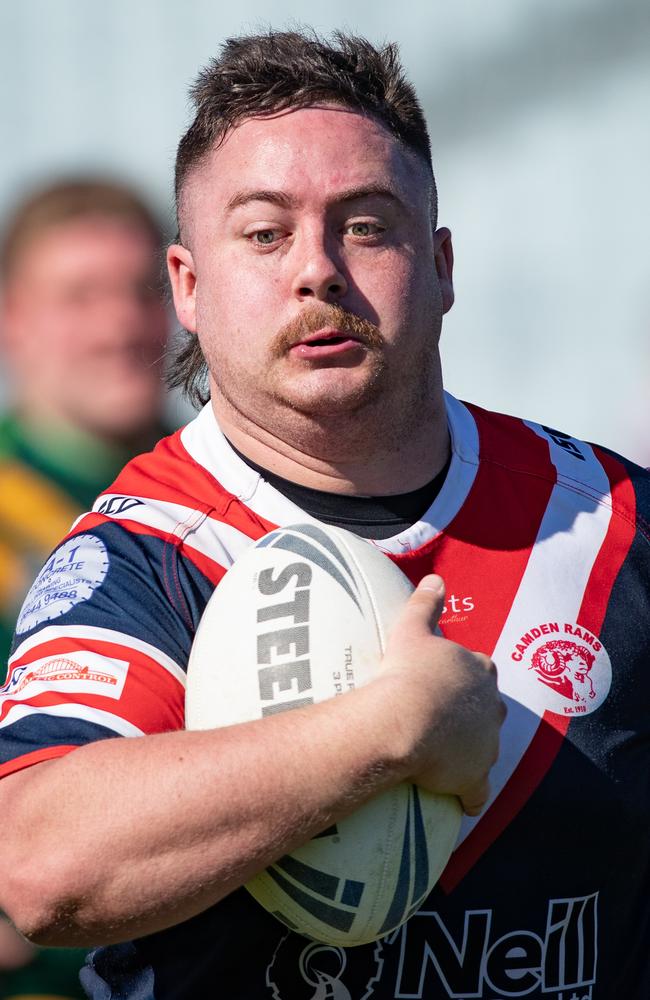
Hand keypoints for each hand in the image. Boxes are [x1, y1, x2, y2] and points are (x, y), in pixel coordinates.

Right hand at [378, 574, 505, 814]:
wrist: (404, 718)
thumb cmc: (407, 672)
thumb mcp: (412, 629)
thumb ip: (426, 603)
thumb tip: (436, 578)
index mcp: (478, 670)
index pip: (481, 670)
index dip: (465, 678)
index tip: (446, 684)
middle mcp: (490, 706)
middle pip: (487, 709)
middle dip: (472, 714)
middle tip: (444, 720)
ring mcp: (486, 743)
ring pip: (485, 748)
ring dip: (471, 752)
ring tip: (446, 757)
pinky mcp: (475, 776)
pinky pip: (477, 791)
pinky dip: (470, 796)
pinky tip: (460, 801)